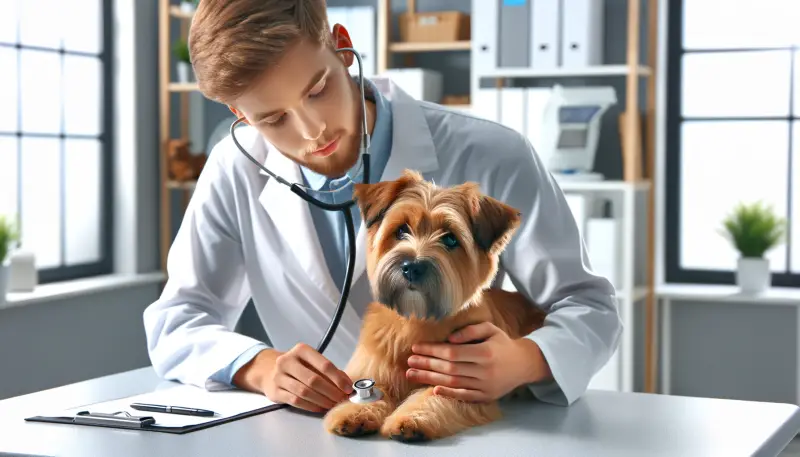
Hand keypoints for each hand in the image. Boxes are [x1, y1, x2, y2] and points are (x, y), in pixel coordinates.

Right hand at [234, 343, 353, 412]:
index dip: (338, 378)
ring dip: (322, 401)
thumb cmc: (297, 366)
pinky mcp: (275, 391)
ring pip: (304, 392)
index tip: (348, 388)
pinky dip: (311, 406)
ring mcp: (279, 376)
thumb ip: (329, 371)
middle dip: (331, 392)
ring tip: (333, 404)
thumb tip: (347, 384)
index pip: (324, 364)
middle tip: (342, 399)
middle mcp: (287, 361)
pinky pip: (296, 401)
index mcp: (301, 350)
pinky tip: (320, 407)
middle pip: (314, 380)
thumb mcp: (312, 362)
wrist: (268, 370)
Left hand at [406, 322, 549, 402]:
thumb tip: (448, 339)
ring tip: (412, 374)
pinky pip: (463, 396)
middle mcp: (485, 371)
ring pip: (453, 383)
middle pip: (449, 368)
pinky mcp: (486, 397)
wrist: (524, 364)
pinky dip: (448, 393)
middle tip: (409, 361)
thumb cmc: (502, 344)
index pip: (452, 352)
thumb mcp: (490, 329)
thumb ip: (470, 331)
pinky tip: (433, 389)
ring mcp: (485, 386)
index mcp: (485, 352)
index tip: (416, 347)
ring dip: (430, 379)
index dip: (433, 350)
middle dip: (426, 364)